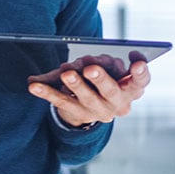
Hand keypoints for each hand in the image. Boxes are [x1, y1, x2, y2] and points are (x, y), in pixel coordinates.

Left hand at [29, 57, 150, 127]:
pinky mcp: (77, 113)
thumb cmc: (106, 80)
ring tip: (66, 73)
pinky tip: (34, 85)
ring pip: (86, 97)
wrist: (96, 108)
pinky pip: (60, 101)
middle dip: (100, 79)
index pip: (140, 81)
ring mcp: (97, 111)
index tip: (137, 63)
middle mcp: (117, 103)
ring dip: (76, 85)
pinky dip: (47, 92)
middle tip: (90, 68)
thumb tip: (88, 60)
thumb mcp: (114, 70)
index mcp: (131, 89)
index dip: (140, 73)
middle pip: (110, 91)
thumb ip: (105, 62)